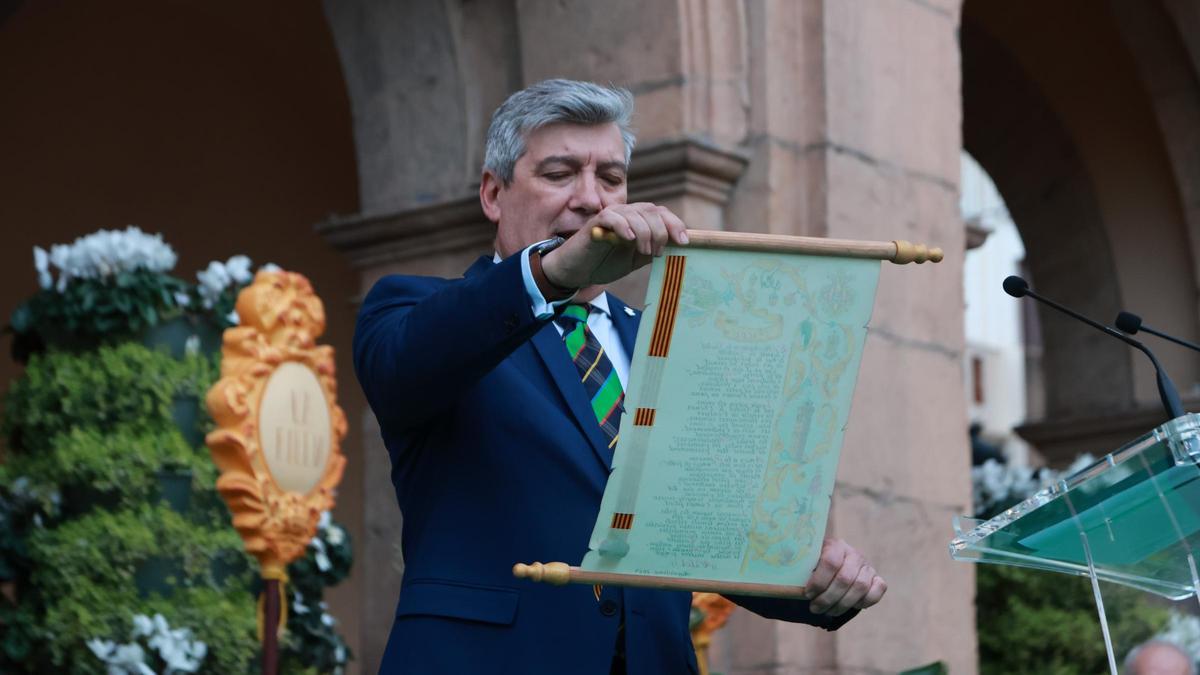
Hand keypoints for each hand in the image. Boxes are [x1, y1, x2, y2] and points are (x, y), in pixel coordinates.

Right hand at [541, 203, 687, 288]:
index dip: (675, 224)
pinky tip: (629, 238)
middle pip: (652, 211)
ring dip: (645, 232)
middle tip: (657, 252)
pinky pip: (612, 217)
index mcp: (638, 220)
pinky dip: (623, 226)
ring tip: (643, 251)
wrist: (576, 271)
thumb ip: (650, 251)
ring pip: (635, 214)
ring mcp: (611, 216)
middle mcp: (626, 214)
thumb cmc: (604, 263)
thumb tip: (674, 248)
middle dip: (660, 231)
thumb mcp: (634, 260)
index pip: (661, 213)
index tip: (683, 242)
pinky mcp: (595, 223)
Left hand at [803, 538, 885, 615]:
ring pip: (860, 587)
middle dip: (827, 598)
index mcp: (835, 545)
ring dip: (842, 604)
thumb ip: (802, 571)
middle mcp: (853, 553)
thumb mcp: (807, 563)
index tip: (807, 594)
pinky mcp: (877, 578)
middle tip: (815, 608)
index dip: (818, 581)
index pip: (830, 562)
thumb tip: (790, 587)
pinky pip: (878, 591)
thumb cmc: (815, 567)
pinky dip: (864, 602)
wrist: (833, 565)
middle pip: (844, 578)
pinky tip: (850, 607)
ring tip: (828, 611)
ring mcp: (867, 566)